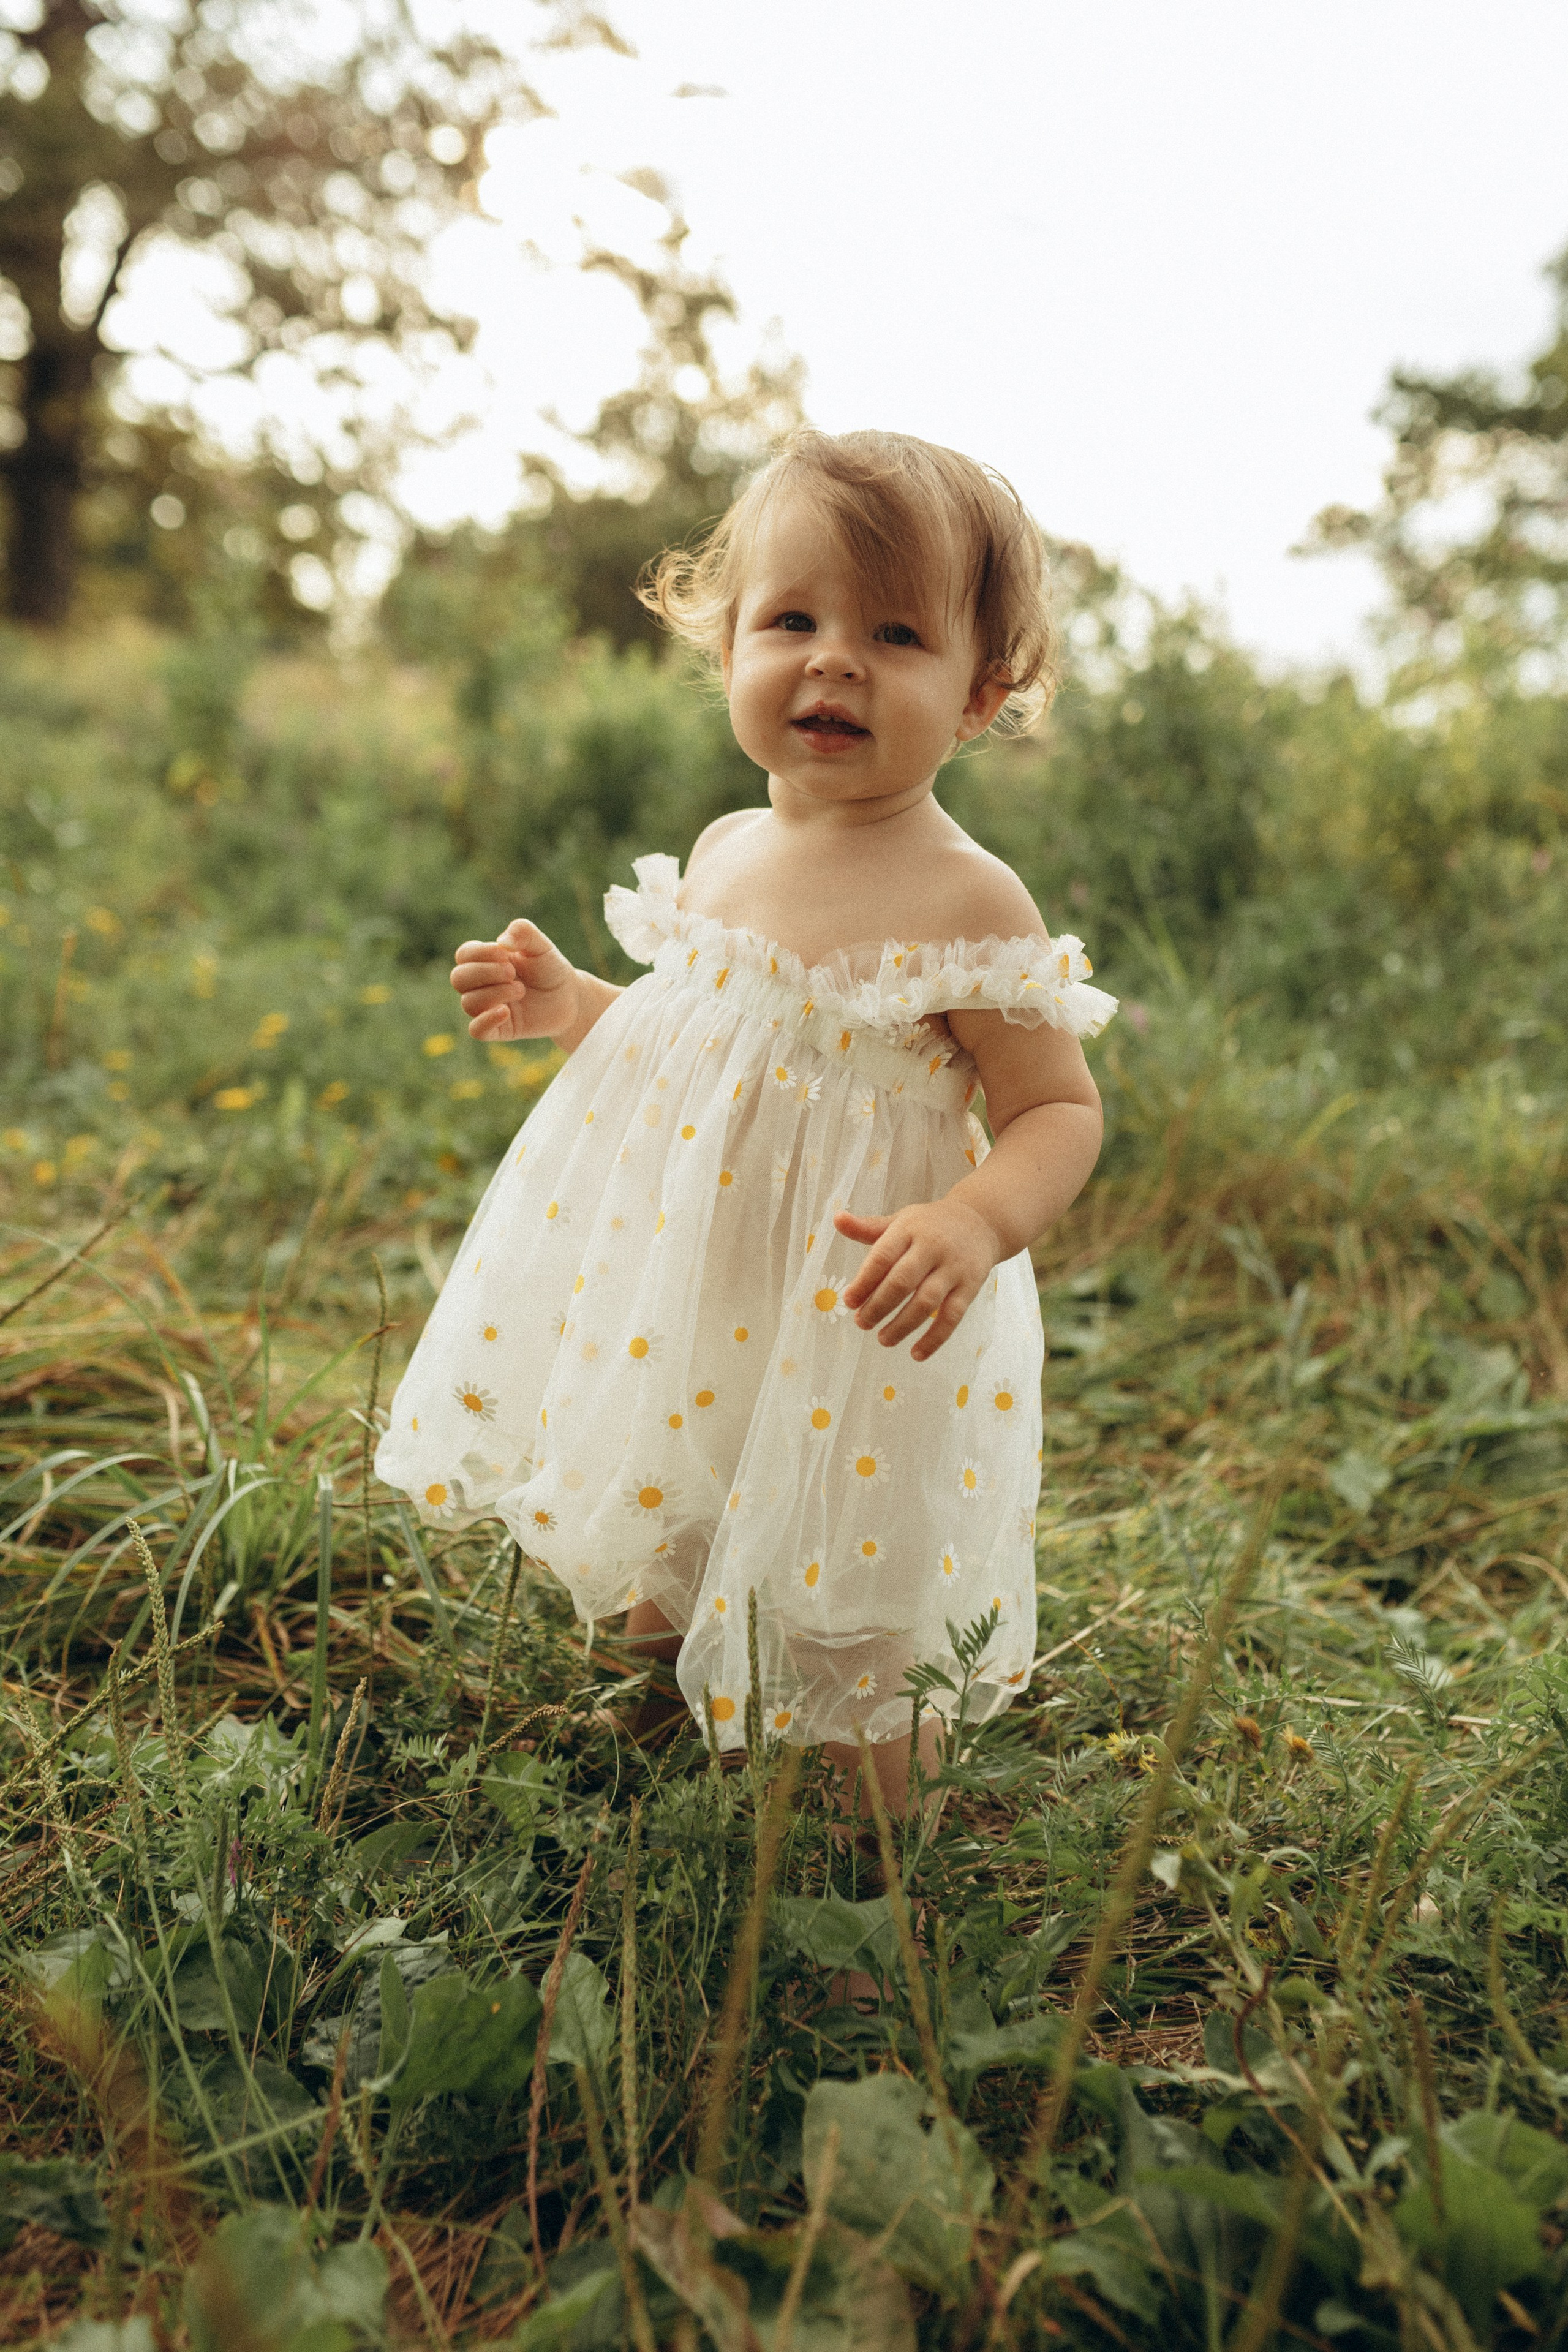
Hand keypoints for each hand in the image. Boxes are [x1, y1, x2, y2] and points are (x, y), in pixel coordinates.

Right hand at [450, 920, 581, 1042]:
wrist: (569, 997)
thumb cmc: (549, 968)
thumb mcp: (540, 945)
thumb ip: (523, 932)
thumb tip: (502, 943)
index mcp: (485, 961)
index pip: (464, 955)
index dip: (480, 953)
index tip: (506, 954)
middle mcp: (481, 984)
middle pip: (458, 979)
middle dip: (485, 973)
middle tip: (512, 973)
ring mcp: (487, 1007)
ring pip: (468, 1003)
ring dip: (495, 994)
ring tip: (520, 990)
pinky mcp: (498, 1029)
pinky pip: (476, 1030)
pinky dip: (486, 1021)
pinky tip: (505, 1012)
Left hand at [834, 1197, 1002, 1360]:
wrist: (981, 1222)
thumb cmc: (930, 1225)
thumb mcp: (900, 1221)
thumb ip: (868, 1228)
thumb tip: (836, 1219)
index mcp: (909, 1229)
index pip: (882, 1256)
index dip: (864, 1281)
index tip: (849, 1301)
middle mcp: (932, 1247)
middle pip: (902, 1281)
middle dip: (879, 1306)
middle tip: (862, 1323)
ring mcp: (953, 1268)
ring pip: (926, 1302)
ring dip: (902, 1325)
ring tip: (883, 1339)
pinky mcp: (970, 1287)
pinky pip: (952, 1316)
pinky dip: (935, 1338)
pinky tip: (916, 1354)